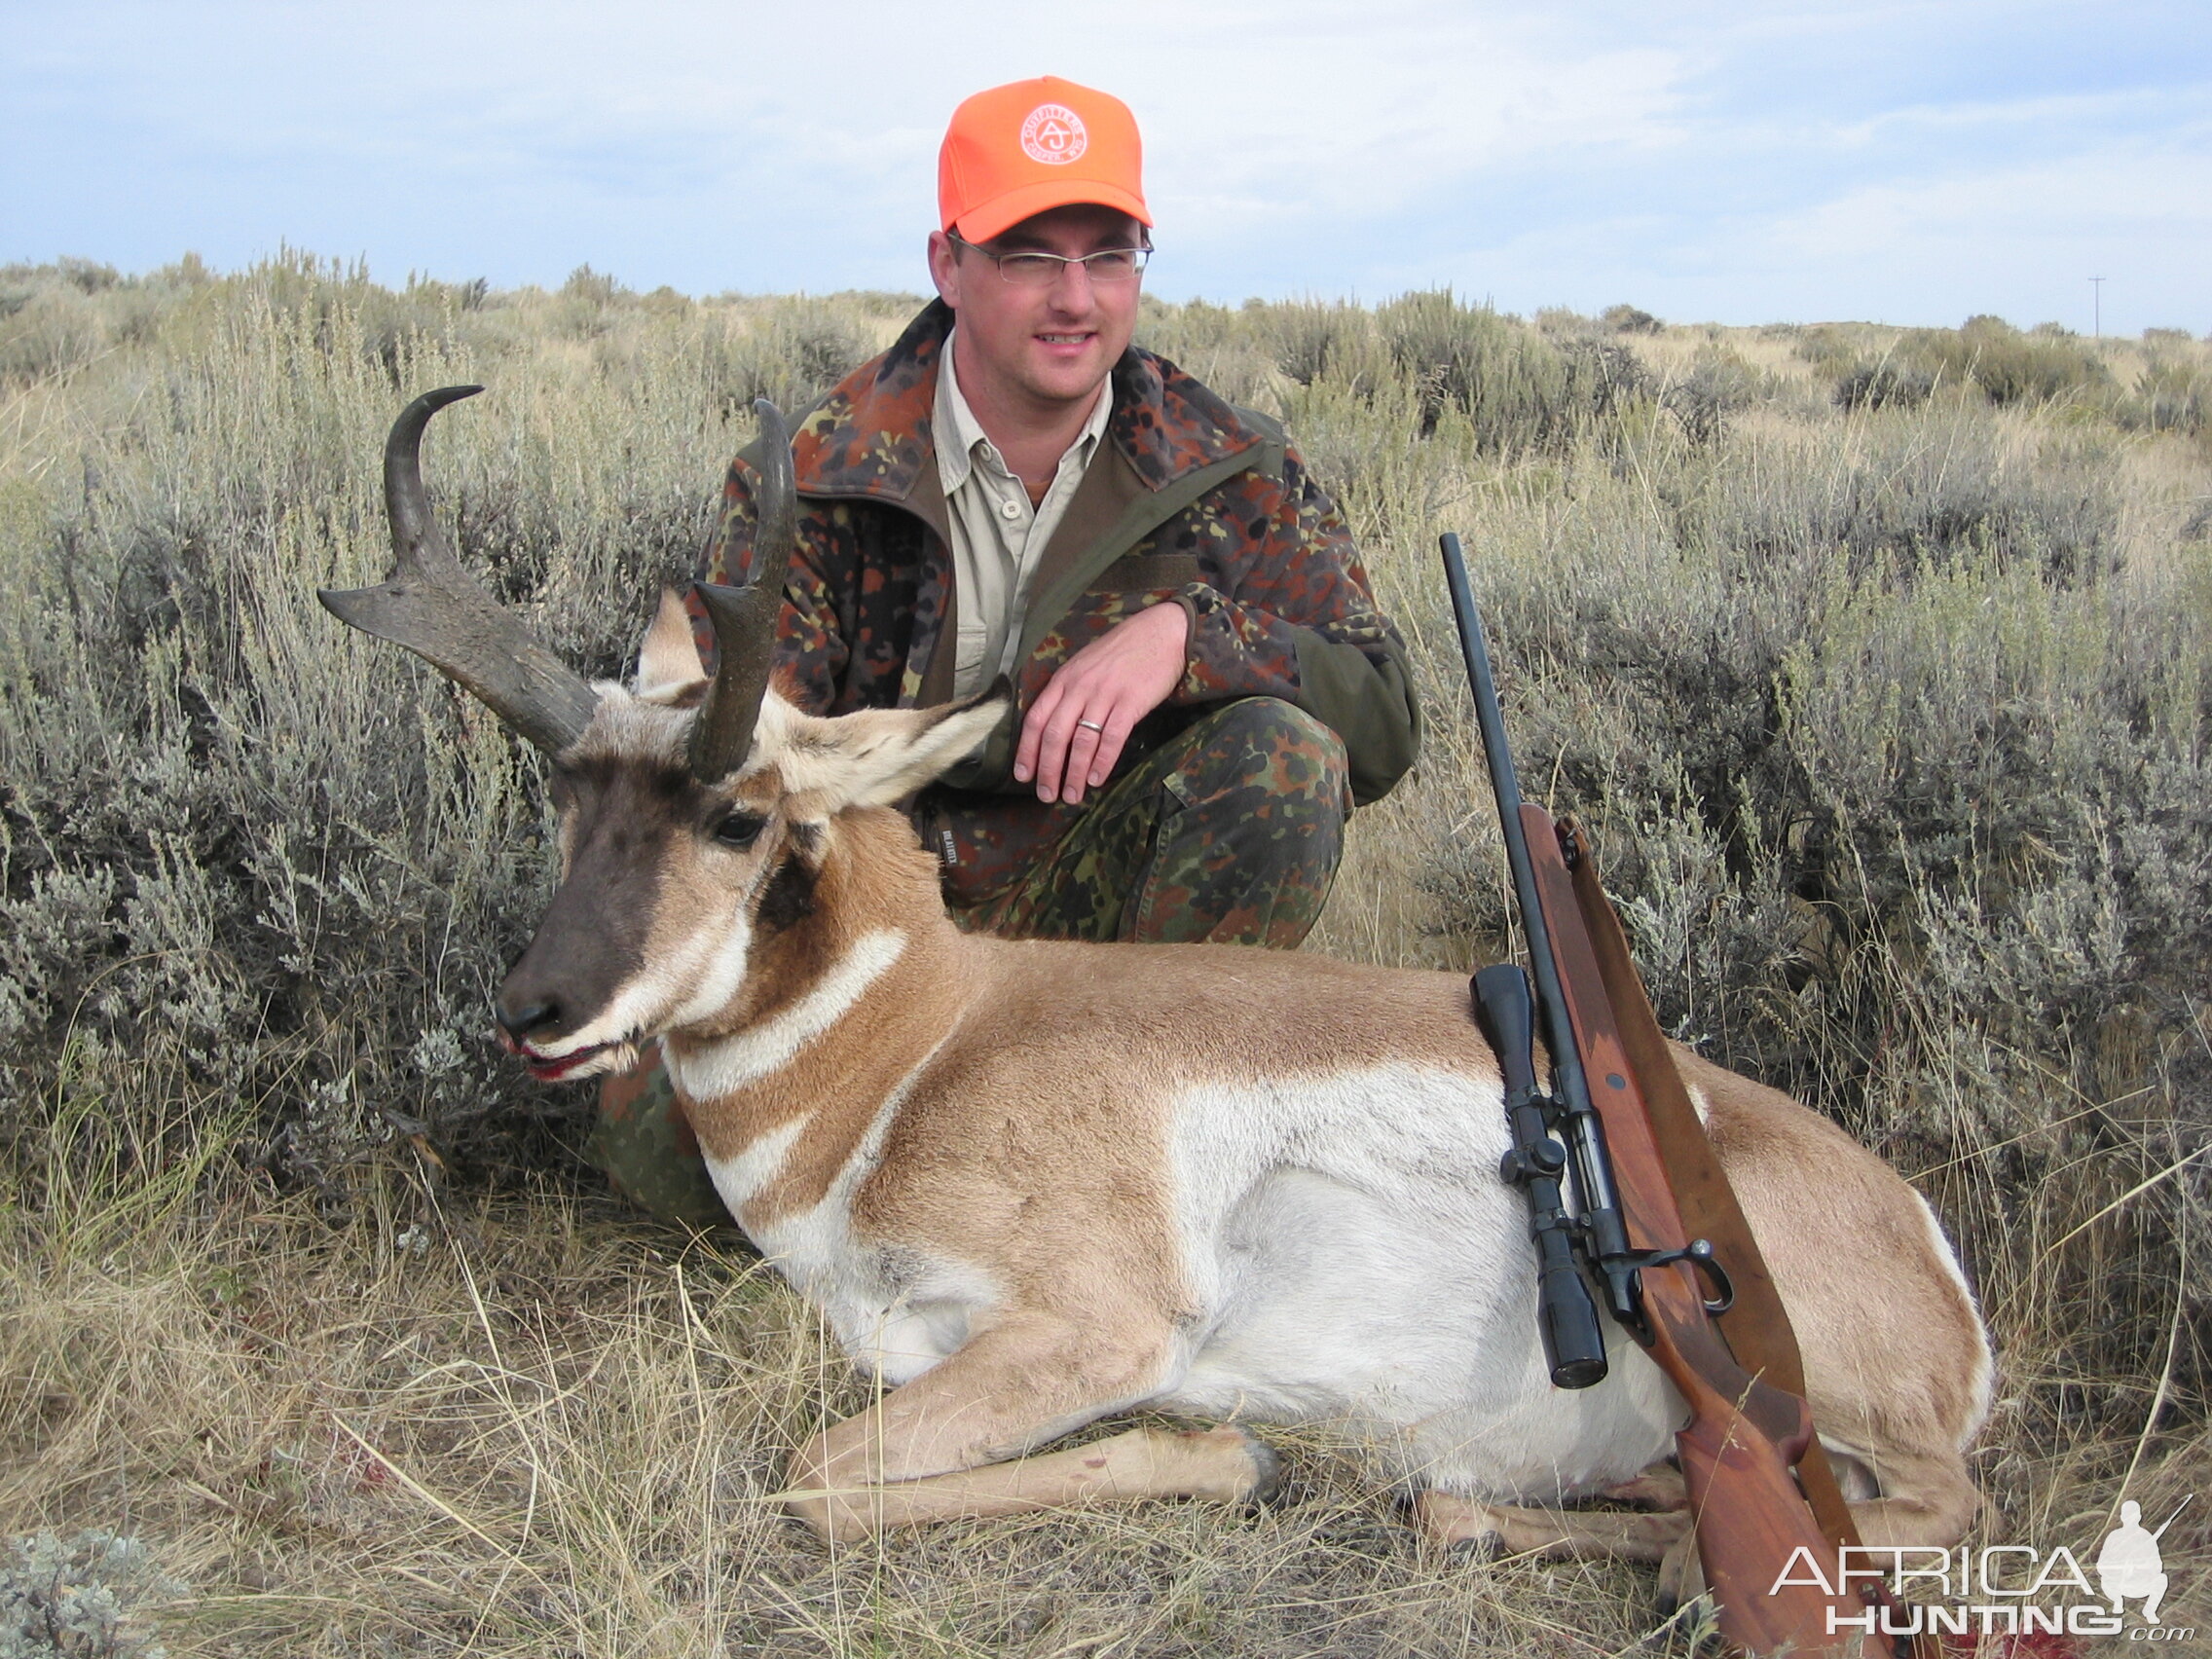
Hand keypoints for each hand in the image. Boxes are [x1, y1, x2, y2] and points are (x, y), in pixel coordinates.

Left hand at [1014, 602, 1190, 804]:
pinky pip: (1111, 737)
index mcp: (1064, 679)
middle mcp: (1079, 687)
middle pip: (1055, 735)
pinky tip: (1096, 779)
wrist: (1160, 633)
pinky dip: (1102, 761)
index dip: (1027, 751)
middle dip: (1048, 770)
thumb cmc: (1121, 653)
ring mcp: (1104, 694)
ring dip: (1074, 773)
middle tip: (1047, 795)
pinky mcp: (1130, 702)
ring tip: (1072, 795)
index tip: (1023, 776)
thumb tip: (1053, 730)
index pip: (1036, 719)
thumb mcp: (1084, 666)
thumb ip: (1068, 693)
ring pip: (1081, 741)